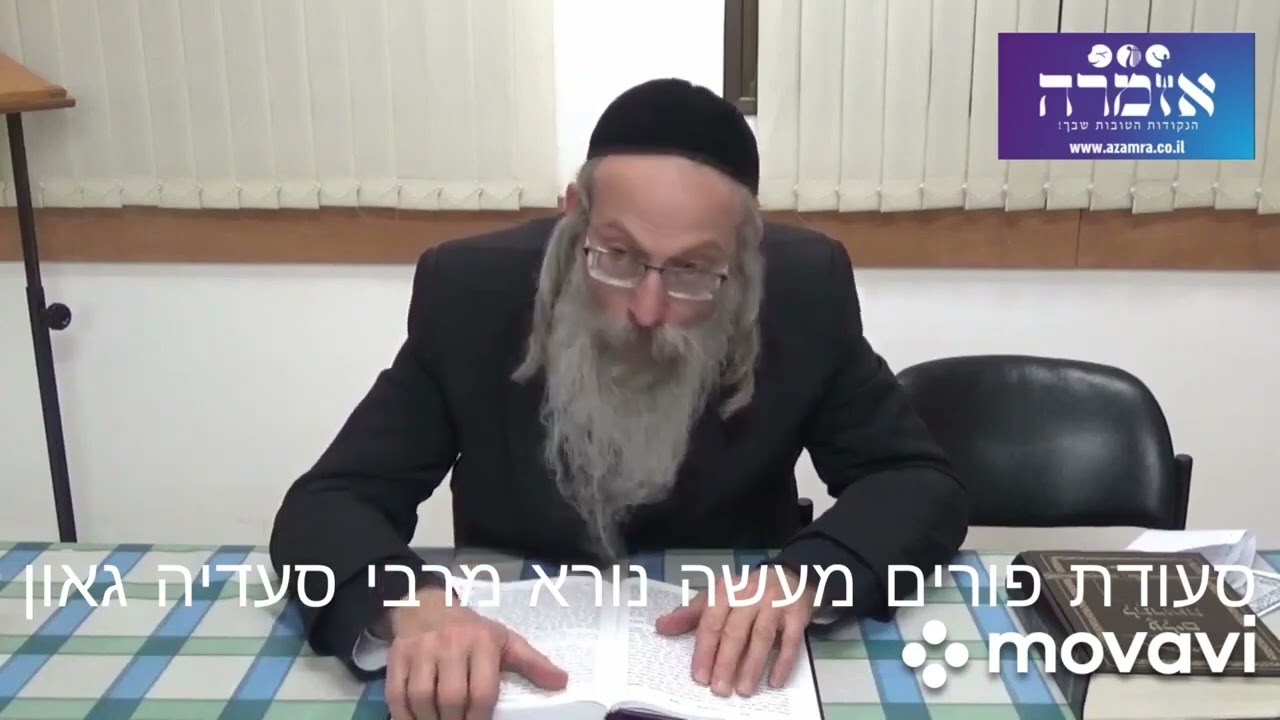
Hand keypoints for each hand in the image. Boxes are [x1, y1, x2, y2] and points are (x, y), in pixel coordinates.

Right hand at [385, 588, 568, 719]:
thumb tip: (562, 682)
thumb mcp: (505, 640)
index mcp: (482, 642)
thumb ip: (532, 663)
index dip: (481, 718)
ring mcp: (421, 650)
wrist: (427, 606)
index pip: (482, 691)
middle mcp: (450, 644)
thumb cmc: (472, 630)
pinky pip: (396, 695)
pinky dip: (404, 716)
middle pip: (452, 698)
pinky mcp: (398, 657)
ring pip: (422, 699)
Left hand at [654, 565, 816, 697]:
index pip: (711, 622)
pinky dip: (783, 661)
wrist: (789, 575)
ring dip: (752, 665)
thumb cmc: (746, 591)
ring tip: (743, 690)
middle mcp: (749, 595)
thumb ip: (690, 614)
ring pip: (761, 636)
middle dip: (725, 662)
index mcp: (725, 590)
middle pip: (735, 631)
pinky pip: (791, 640)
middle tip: (719, 688)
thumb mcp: (716, 596)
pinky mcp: (797, 613)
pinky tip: (774, 680)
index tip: (699, 676)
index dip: (705, 650)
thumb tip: (661, 627)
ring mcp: (774, 604)